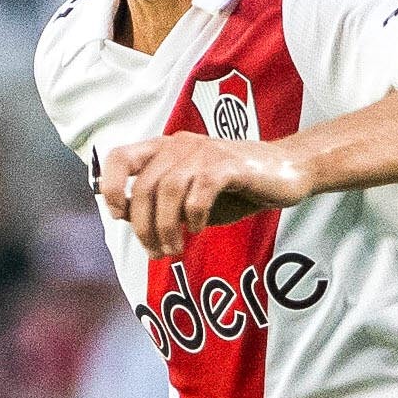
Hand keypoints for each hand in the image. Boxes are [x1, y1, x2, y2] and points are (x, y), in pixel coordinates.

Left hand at [95, 132, 298, 258]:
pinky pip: (199, 192)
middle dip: (143, 227)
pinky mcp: (229, 165)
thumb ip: (157, 203)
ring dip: (166, 228)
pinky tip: (199, 229)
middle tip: (156, 252)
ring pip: (167, 190)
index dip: (109, 187)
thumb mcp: (188, 198)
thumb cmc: (234, 187)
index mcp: (164, 149)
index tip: (118, 216)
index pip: (118, 157)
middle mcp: (180, 145)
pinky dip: (193, 216)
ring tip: (175, 249)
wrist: (288, 171)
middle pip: (142, 187)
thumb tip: (123, 214)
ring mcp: (205, 152)